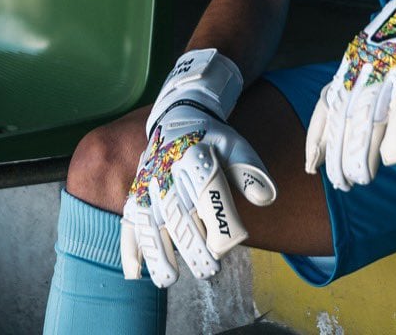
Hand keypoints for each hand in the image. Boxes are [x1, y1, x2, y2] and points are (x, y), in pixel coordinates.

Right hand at [119, 50, 277, 287]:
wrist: (177, 114)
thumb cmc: (211, 137)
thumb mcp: (234, 144)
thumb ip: (249, 169)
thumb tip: (265, 198)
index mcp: (192, 154)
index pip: (206, 189)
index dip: (219, 218)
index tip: (231, 243)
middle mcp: (167, 169)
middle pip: (178, 212)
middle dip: (191, 244)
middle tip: (209, 271)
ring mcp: (147, 183)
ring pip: (149, 220)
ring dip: (156, 252)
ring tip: (167, 280)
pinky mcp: (136, 192)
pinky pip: (129, 219)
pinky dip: (129, 245)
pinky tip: (134, 272)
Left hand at [305, 0, 395, 189]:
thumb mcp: (390, 46)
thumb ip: (379, 74)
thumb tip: (376, 107)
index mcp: (356, 56)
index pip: (327, 102)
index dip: (318, 136)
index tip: (310, 163)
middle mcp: (366, 61)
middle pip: (344, 117)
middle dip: (338, 155)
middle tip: (339, 183)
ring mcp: (391, 65)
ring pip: (369, 120)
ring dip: (363, 155)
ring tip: (360, 181)